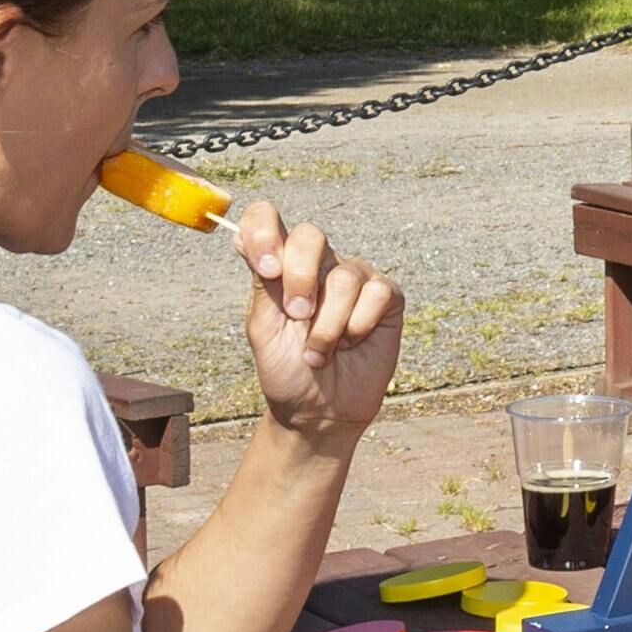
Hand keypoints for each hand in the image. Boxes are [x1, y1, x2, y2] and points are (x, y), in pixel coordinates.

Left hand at [234, 204, 403, 437]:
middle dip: (301, 276)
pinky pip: (377, 294)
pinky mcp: (386, 298)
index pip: (267, 219)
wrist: (319, 412)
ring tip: (319, 353)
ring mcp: (354, 278)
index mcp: (281, 265)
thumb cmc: (287, 371)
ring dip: (328, 324)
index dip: (264, 231)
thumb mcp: (263, 330)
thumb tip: (245, 242)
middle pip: (311, 235)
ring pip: (345, 276)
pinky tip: (351, 344)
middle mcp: (318, 264)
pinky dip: (358, 326)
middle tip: (297, 315)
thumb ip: (262, 286)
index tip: (266, 268)